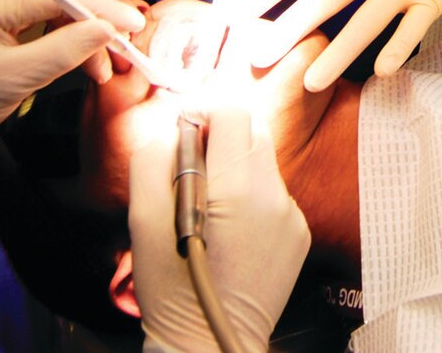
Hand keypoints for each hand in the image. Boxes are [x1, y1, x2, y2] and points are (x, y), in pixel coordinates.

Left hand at [0, 0, 142, 170]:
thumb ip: (64, 51)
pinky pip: (37, 0)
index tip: (130, 25)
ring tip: (99, 58)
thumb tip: (106, 30)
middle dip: (94, 11)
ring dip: (80, 20)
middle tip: (120, 41)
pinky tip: (75, 47)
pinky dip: (62, 22)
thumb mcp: (14, 81)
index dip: (99, 7)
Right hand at [127, 105, 310, 352]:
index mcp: (238, 189)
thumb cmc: (171, 290)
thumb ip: (153, 160)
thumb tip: (175, 126)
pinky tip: (227, 231)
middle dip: (219, 137)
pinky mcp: (298, 233)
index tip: (183, 130)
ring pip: (262, 161)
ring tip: (206, 209)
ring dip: (233, 169)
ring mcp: (291, 215)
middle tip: (189, 170)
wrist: (209, 345)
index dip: (203, 112)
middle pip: (252, 130)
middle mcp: (275, 196)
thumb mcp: (142, 222)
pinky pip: (272, 193)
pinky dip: (249, 197)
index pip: (232, 111)